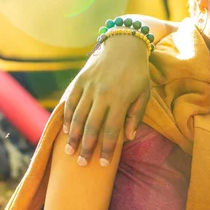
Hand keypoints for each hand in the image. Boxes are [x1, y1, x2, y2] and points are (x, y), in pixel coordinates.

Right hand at [62, 35, 149, 165]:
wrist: (124, 45)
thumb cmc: (137, 73)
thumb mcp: (144, 94)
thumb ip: (135, 116)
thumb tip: (129, 138)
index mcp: (120, 100)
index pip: (111, 131)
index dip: (107, 149)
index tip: (104, 164)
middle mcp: (102, 94)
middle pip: (91, 127)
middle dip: (86, 148)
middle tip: (82, 164)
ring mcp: (89, 87)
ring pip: (77, 116)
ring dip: (72, 136)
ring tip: (69, 152)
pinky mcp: (79, 80)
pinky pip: (70, 102)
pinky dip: (66, 117)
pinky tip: (65, 130)